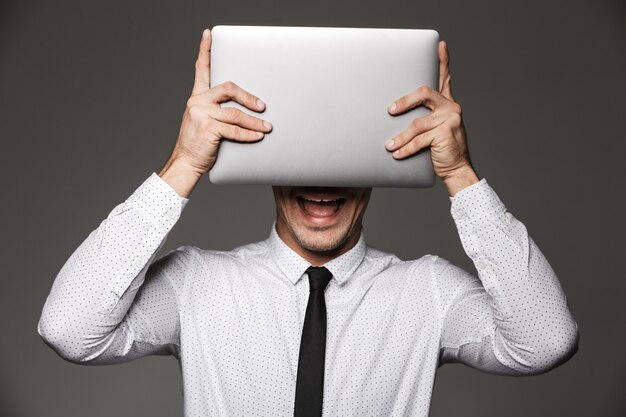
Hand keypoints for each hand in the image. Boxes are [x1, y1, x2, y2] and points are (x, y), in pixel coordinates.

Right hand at [165, 28, 272, 176]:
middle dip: (249, 97)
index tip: (208, 34)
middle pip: (228, 89)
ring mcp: (201, 114)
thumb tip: (247, 110)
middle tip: (262, 106)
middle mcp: (197, 102)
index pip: (201, 70)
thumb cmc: (199, 144)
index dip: (205, 51)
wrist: (186, 163)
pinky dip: (249, 133)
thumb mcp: (204, 122)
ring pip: (235, 113)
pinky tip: (258, 136)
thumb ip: (218, 112)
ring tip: (267, 126)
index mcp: (197, 97)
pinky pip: (234, 129)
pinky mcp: (207, 128)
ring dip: (254, 121)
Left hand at [384, 41, 477, 192]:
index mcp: (447, 104)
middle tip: (390, 110)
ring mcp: (450, 119)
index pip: (445, 78)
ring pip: (418, 123)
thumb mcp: (432, 129)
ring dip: (401, 136)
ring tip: (389, 145)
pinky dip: (406, 148)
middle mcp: (451, 107)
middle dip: (405, 101)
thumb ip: (421, 118)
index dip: (443, 61)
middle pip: (424, 94)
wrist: (456, 169)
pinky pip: (420, 140)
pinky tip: (397, 154)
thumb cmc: (439, 149)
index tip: (439, 45)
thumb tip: (393, 112)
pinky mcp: (446, 133)